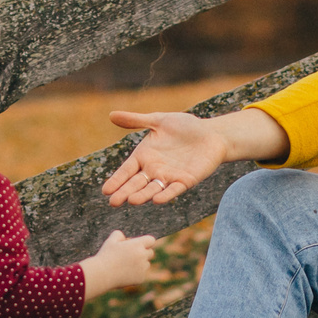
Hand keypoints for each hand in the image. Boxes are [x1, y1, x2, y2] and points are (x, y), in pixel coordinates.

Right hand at [80, 229, 159, 295]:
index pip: (151, 240)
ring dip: (140, 264)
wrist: (102, 274)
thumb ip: (119, 235)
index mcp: (137, 245)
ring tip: (125, 265)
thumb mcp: (110, 241)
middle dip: (143, 253)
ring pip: (146, 264)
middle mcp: (143, 256)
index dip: (146, 242)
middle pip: (150, 253)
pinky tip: (124, 274)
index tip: (140, 244)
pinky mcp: (141, 278)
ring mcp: (143, 268)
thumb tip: (124, 237)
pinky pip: (142, 274)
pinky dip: (136, 274)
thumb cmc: (105, 256)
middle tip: (131, 255)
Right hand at [102, 108, 285, 205]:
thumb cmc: (186, 126)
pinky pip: (174, 189)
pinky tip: (158, 200)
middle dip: (125, 192)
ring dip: (143, 195)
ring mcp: (169, 177)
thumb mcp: (159, 121)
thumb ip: (136, 120)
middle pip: (136, 183)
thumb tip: (111, 115)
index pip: (126, 170)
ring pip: (153, 189)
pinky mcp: (185, 181)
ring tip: (132, 201)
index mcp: (144, 156)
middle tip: (113, 203)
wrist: (212, 134)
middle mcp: (154, 169)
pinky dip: (166, 195)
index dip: (117, 180)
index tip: (105, 191)